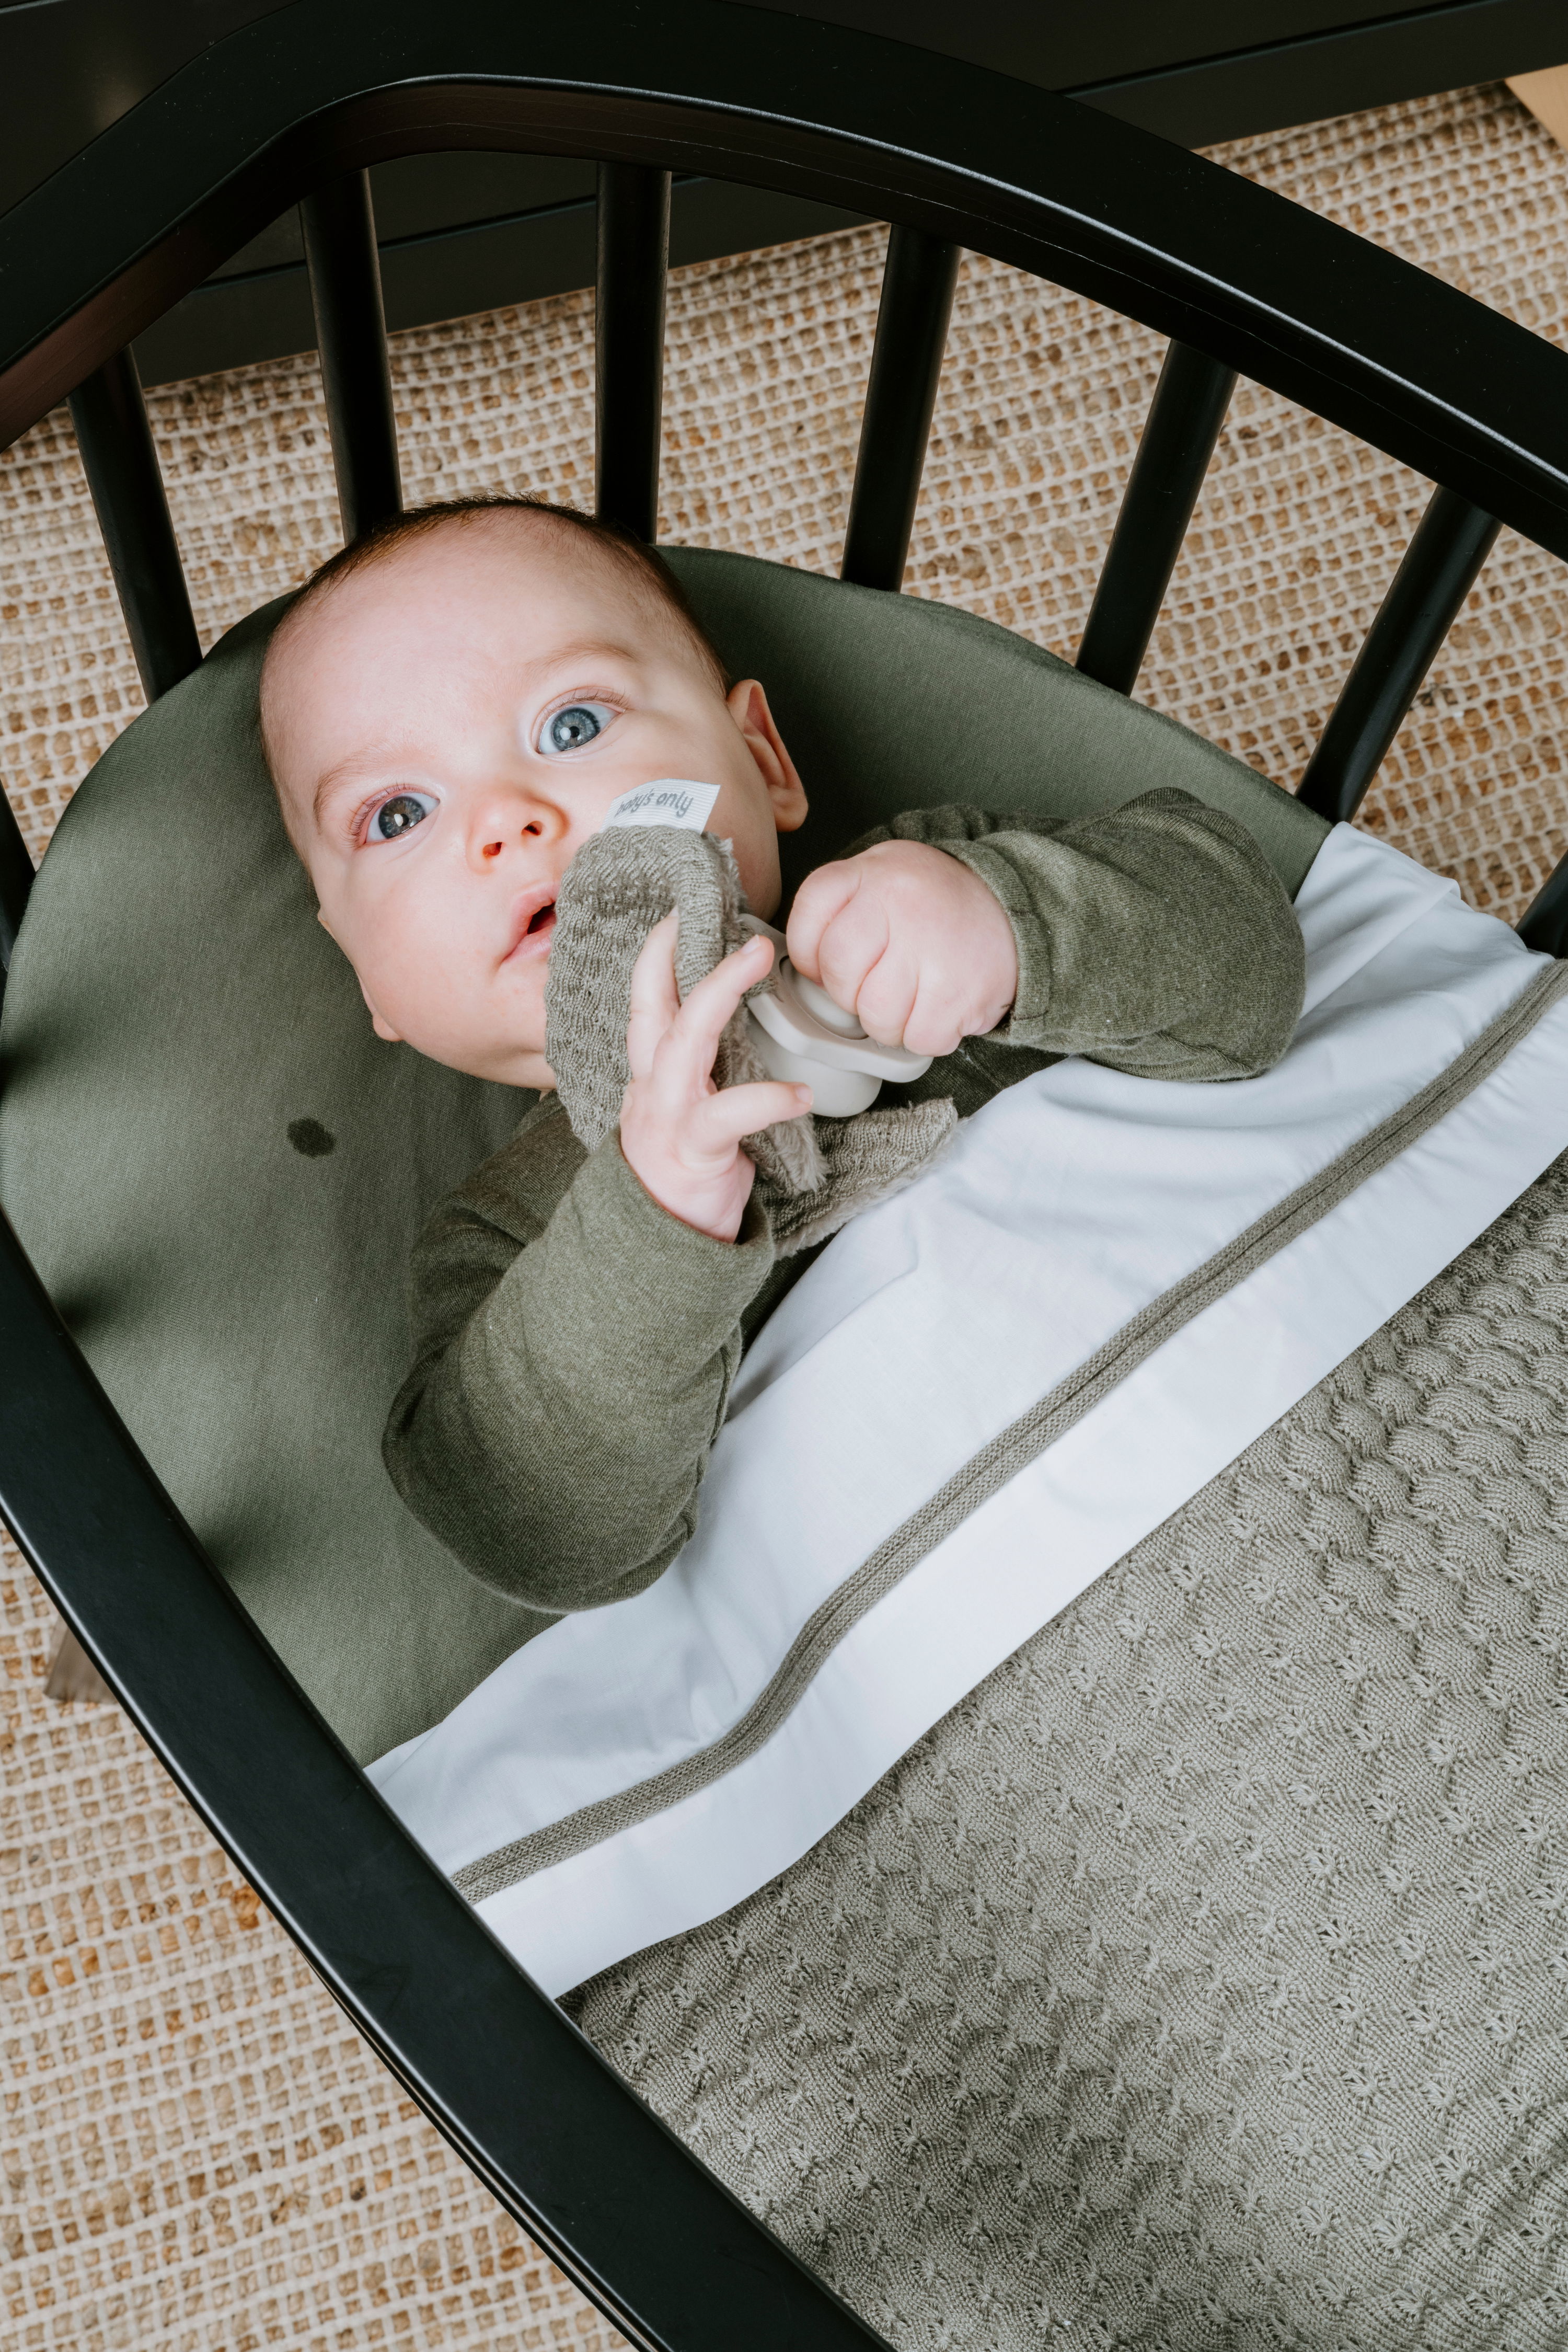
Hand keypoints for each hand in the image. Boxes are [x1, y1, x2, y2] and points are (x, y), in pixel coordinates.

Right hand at [619, 913, 812, 1240]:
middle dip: (680, 956)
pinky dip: (767, 1100)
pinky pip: (729, 1116)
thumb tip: (738, 1030)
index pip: (646, 1002)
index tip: (678, 911)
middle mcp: (650, 1086)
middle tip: (719, 916)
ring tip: (759, 959)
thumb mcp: (685, 1113)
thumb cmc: (682, 1176)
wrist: (655, 1250)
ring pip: (683, 1042)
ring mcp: (667, 1116)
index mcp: (651, 1074)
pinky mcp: (694, 1152)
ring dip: (718, 993)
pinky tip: (800, 1094)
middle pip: (655, 1007)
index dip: (657, 955)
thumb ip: (701, 1073)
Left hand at [786, 840, 1017, 1055]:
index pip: (809, 917)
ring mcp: (932, 947)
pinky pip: (918, 1038)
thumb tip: (806, 969)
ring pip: (875, 1014)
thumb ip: (839, 910)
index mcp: (871, 872)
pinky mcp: (961, 991)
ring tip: (912, 998)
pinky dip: (925, 1036)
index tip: (828, 964)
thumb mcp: (881, 878)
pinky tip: (938, 1009)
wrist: (1013, 908)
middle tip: (878, 983)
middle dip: (850, 993)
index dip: (809, 955)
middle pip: (838, 972)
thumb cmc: (934, 904)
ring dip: (888, 1022)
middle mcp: (900, 902)